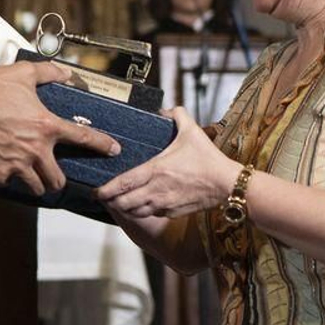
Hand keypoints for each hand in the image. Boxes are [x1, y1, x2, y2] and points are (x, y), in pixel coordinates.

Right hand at [0, 60, 119, 195]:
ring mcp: (15, 165)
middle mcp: (35, 150)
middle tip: (51, 172)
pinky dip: (6, 176)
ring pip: (35, 187)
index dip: (103, 145)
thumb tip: (65, 72)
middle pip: (57, 180)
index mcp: (45, 126)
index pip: (83, 138)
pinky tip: (0, 164)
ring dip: (35, 182)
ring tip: (27, 172)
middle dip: (57, 179)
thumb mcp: (22, 74)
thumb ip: (48, 73)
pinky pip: (7, 182)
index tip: (114, 150)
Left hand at [97, 106, 236, 217]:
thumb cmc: (209, 160)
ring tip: (117, 202)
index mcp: (157, 170)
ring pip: (134, 213)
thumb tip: (165, 109)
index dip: (106, 190)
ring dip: (124, 208)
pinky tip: (138, 205)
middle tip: (103, 195)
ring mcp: (164, 204)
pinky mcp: (172, 213)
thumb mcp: (192, 131)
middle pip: (124, 203)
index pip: (124, 184)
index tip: (96, 190)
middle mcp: (157, 190)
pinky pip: (150, 215)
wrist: (228, 185)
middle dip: (111, 201)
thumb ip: (177, 115)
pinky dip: (140, 212)